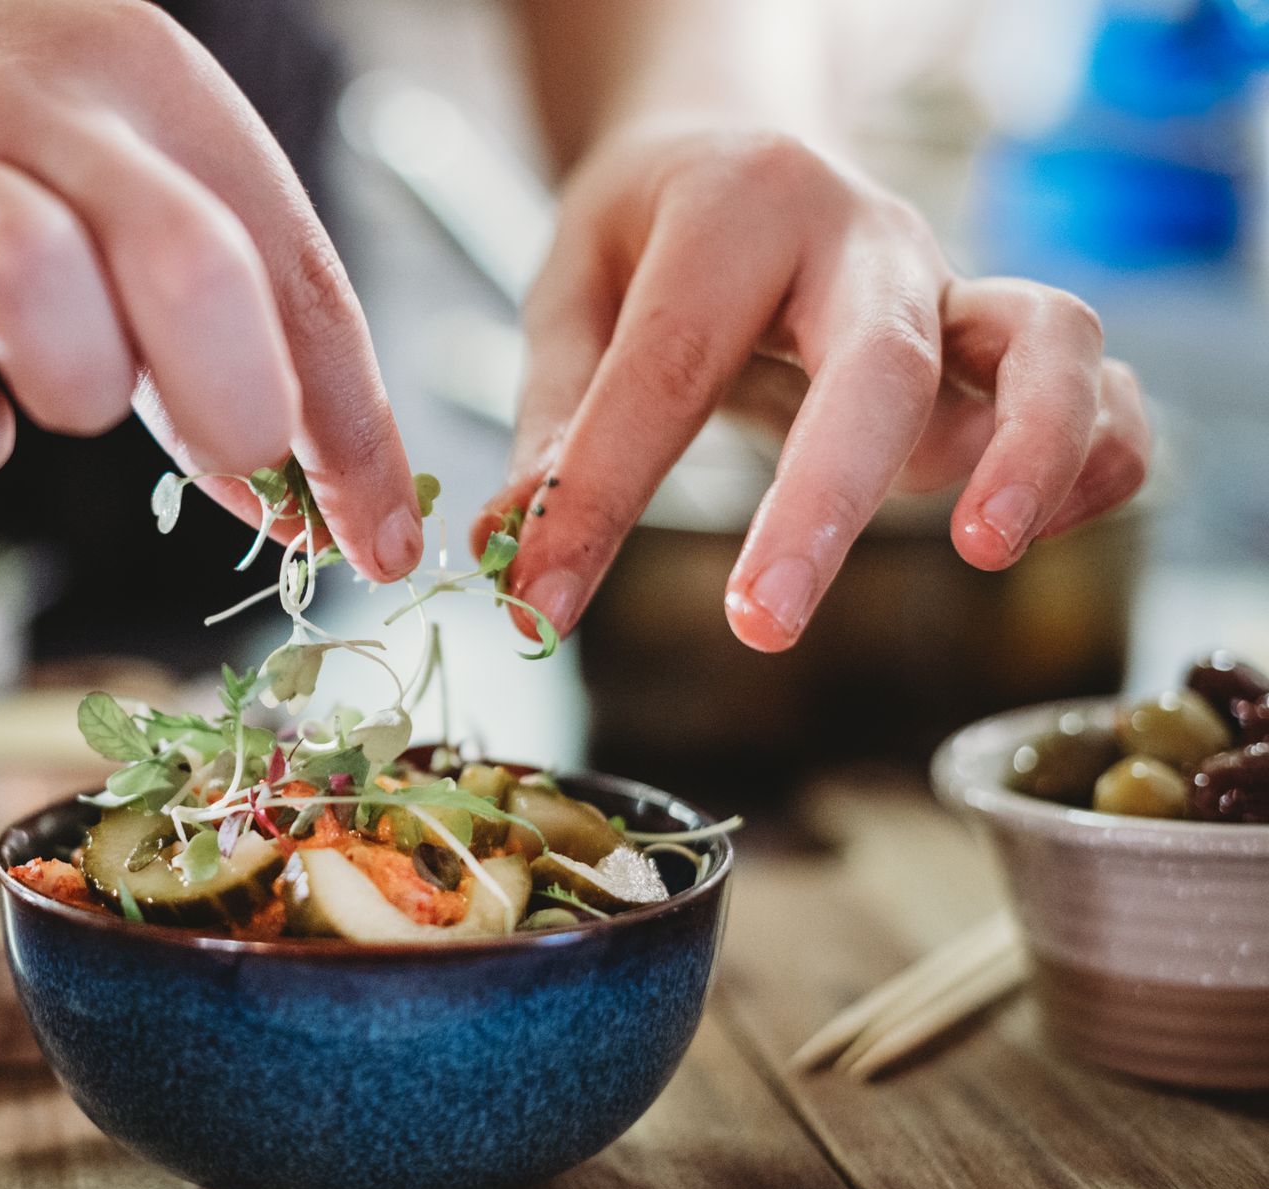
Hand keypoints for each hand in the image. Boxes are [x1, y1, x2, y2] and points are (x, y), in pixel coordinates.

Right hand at [0, 0, 421, 578]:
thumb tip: (313, 502)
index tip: (382, 545)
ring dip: (73, 391)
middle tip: (231, 453)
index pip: (291, 268)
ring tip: (46, 377)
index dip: (352, 428)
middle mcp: (40, 105)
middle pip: (189, 265)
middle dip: (236, 405)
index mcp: (149, 82)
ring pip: (35, 295)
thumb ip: (216, 328)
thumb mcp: (119, 184)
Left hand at [475, 125, 1149, 649]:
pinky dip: (1098, 456)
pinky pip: (1100, 387)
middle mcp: (860, 239)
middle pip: (877, 360)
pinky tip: (1031, 533)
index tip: (541, 603)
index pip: (665, 368)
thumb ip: (556, 421)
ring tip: (979, 550)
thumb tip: (511, 553)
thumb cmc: (649, 228)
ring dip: (1030, 448)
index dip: (600, 499)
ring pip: (1045, 340)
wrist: (740, 143)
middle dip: (823, 501)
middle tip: (760, 623)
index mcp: (735, 208)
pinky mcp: (996, 347)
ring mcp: (946, 288)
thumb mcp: (572, 290)